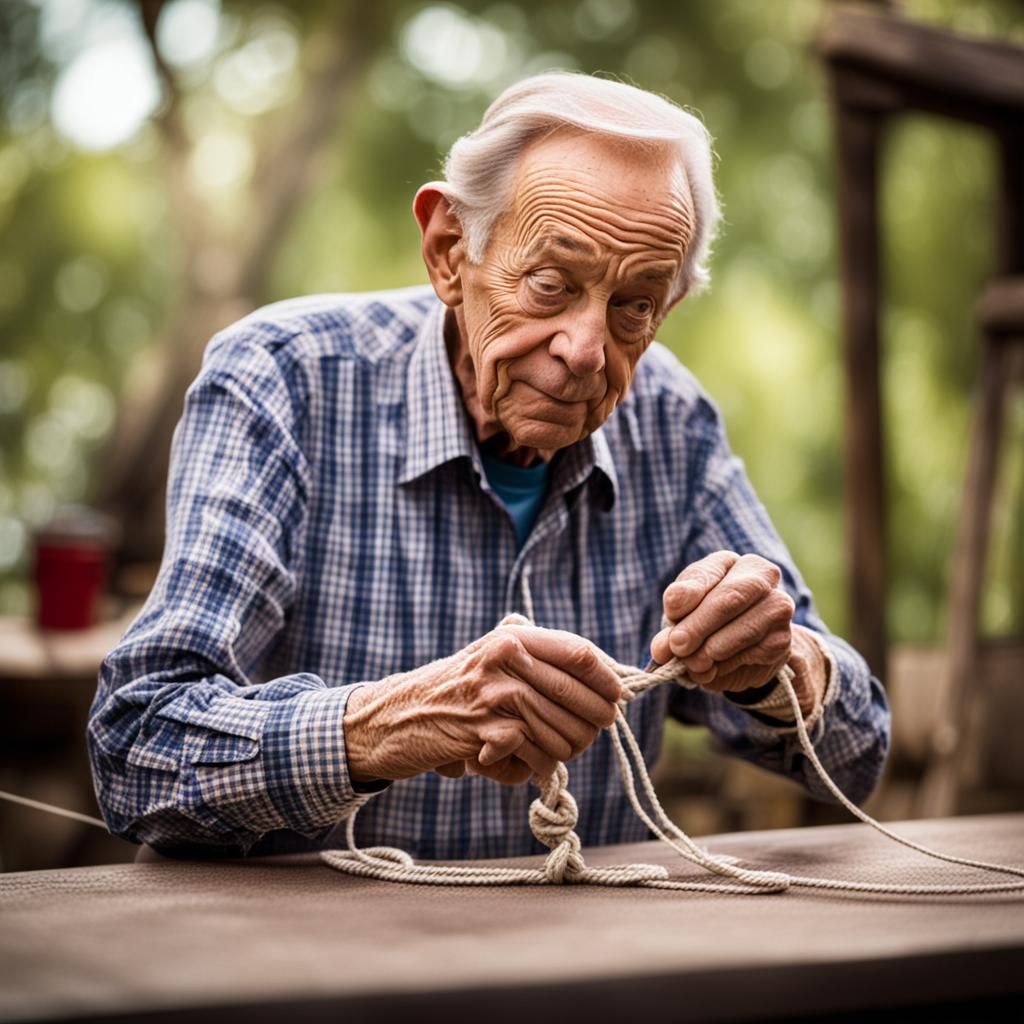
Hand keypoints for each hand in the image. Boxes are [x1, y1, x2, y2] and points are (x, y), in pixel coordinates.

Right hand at [343, 624, 622, 785]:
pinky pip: (536, 759)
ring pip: (563, 734)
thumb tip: (609, 678)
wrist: (392, 718)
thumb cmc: (452, 693)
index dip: (607, 680)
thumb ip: (539, 661)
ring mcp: (494, 696)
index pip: (580, 653)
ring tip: (537, 752)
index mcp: (512, 638)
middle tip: (586, 735)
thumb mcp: (492, 660)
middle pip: (580, 699)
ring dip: (559, 752)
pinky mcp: (485, 733)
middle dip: (592, 724)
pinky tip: (507, 763)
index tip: (616, 699)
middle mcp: (505, 660)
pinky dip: (529, 770)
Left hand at [650, 550, 795, 696]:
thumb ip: (673, 625)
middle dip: (699, 626)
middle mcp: (759, 576)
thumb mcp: (682, 614)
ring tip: (691, 663)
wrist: (739, 649)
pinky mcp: (782, 639)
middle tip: (677, 646)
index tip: (671, 611)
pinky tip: (712, 669)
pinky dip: (725, 666)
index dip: (687, 594)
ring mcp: (777, 607)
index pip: (705, 573)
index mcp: (727, 562)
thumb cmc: (704, 621)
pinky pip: (752, 654)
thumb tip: (662, 647)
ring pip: (743, 630)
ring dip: (711, 651)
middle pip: (730, 598)